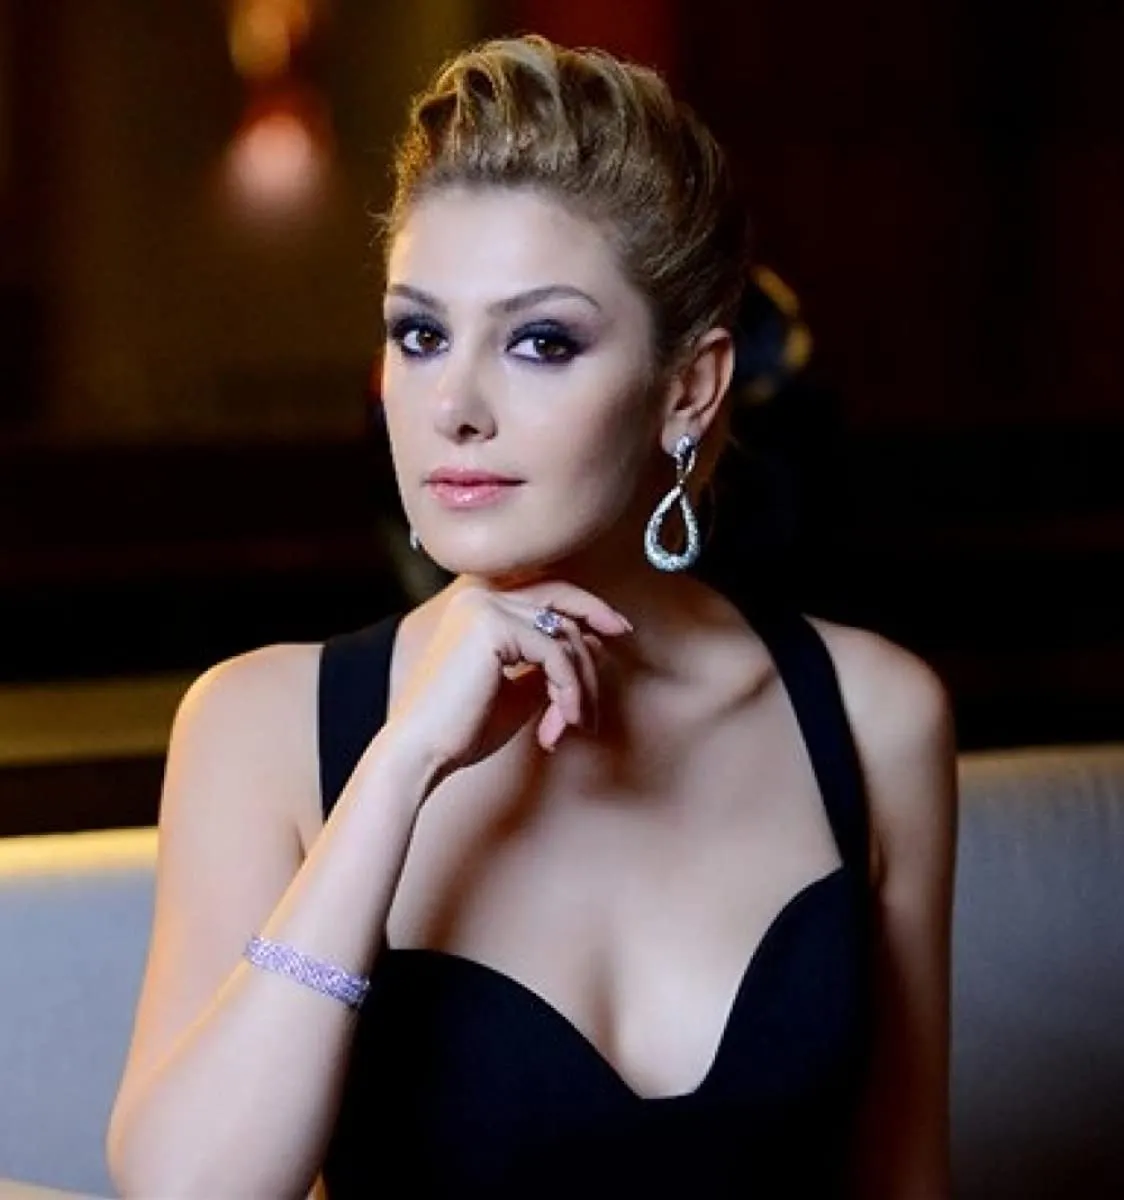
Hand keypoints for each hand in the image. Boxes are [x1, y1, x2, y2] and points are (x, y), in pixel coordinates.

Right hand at [386, 582, 632, 778]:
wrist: (420, 752)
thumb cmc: (461, 729)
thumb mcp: (516, 690)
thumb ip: (547, 666)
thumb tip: (592, 646)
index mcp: (478, 604)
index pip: (548, 592)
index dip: (588, 607)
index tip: (618, 630)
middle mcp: (479, 595)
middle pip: (562, 611)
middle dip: (590, 655)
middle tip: (598, 701)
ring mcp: (484, 606)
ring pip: (564, 636)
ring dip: (579, 685)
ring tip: (573, 724)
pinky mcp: (492, 626)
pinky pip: (556, 654)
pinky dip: (570, 689)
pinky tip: (567, 720)